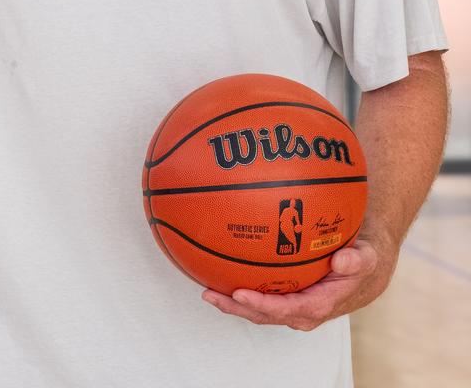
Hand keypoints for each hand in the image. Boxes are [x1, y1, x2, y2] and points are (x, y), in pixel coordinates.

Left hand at [201, 236, 396, 330]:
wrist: (362, 268)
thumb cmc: (361, 261)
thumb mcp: (366, 258)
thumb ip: (356, 260)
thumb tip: (341, 260)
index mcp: (319, 304)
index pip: (286, 309)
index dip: (262, 304)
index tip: (240, 293)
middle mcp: (301, 310)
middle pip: (264, 314)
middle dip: (237, 307)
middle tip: (210, 294)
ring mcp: (292, 305)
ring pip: (258, 309)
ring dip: (232, 302)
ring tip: (206, 290)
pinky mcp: (286, 295)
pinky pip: (260, 295)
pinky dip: (240, 289)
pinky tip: (219, 273)